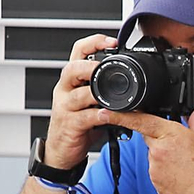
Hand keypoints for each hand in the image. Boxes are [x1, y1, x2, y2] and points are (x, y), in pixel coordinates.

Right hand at [43, 33, 123, 169]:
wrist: (62, 150)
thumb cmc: (79, 124)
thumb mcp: (91, 102)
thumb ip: (104, 90)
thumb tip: (131, 81)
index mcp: (72, 80)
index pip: (78, 52)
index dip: (94, 43)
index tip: (113, 42)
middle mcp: (65, 90)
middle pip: (72, 69)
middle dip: (90, 66)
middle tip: (106, 67)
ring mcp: (65, 107)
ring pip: (78, 93)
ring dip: (96, 93)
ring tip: (111, 95)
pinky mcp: (69, 124)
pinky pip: (84, 117)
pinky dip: (97, 116)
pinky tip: (107, 115)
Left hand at [119, 107, 193, 193]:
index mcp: (171, 135)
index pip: (140, 121)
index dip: (120, 116)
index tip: (104, 113)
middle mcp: (158, 151)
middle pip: (150, 137)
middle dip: (161, 138)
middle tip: (181, 147)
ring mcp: (154, 168)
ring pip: (154, 155)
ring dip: (164, 156)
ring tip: (185, 165)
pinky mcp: (155, 182)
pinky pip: (155, 170)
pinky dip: (165, 170)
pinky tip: (180, 175)